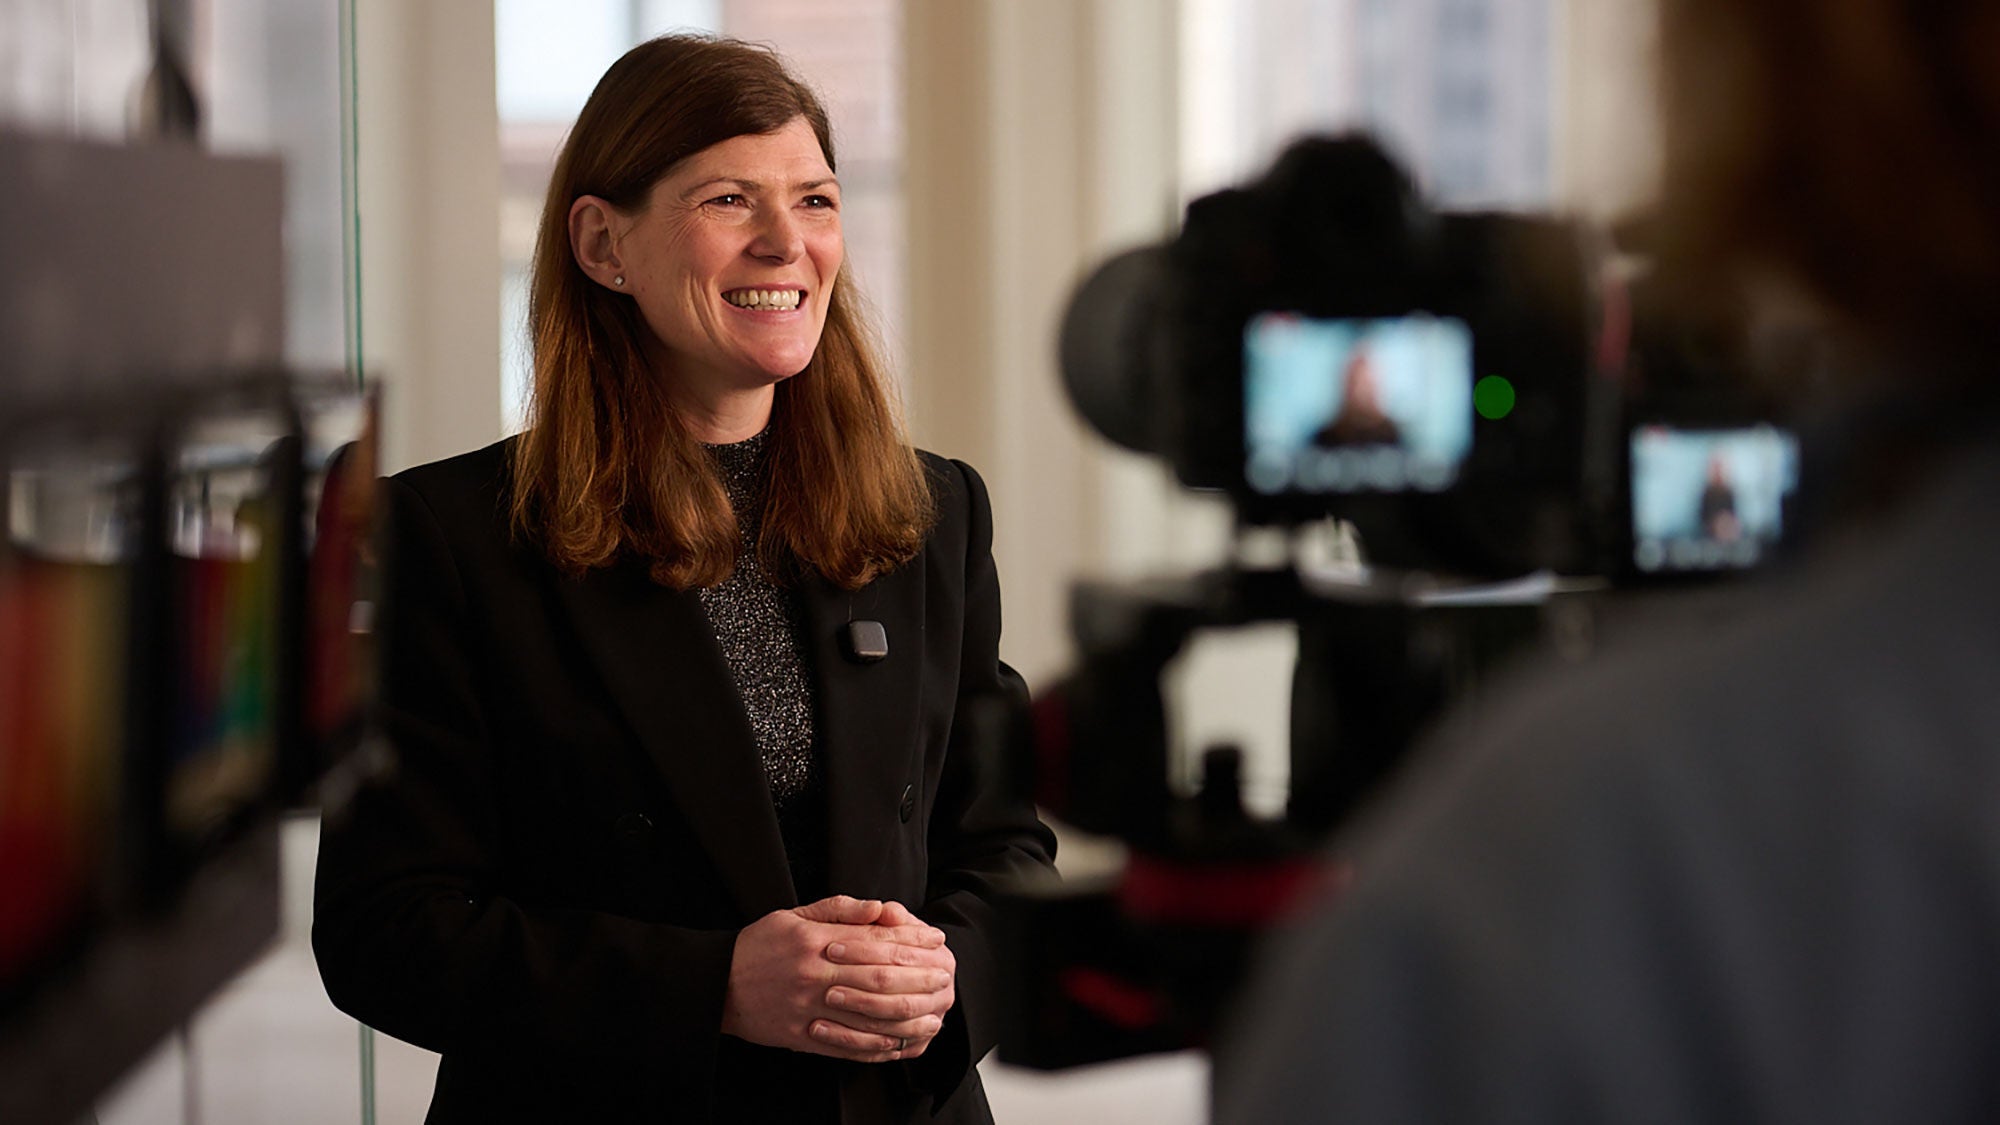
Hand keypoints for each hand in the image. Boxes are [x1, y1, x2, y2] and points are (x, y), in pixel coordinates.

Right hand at [722, 895, 950, 1061]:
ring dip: (905, 1018)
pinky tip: (897, 1044)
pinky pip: (846, 1045)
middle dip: (917, 978)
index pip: (874, 941)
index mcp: (815, 942)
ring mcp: (810, 1010)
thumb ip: (838, 910)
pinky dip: (875, 1047)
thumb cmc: (758, 946)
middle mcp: (815, 976)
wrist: (716, 985)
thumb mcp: (793, 915)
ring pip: (867, 1017)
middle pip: (878, 979)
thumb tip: (879, 908)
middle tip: (945, 977)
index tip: (936, 941)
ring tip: (932, 1016)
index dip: (911, 942)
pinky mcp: (802, 1037)